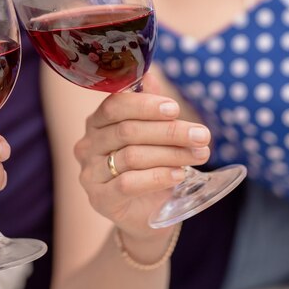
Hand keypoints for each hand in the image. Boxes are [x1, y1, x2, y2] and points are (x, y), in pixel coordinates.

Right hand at [74, 72, 210, 240]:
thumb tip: (151, 75)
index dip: (145, 105)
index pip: (115, 105)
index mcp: (97, 123)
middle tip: (201, 135)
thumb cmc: (148, 167)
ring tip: (198, 155)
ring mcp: (90, 173)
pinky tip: (179, 174)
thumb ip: (150, 107)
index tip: (175, 109)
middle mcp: (87, 145)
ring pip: (131, 156)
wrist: (145, 213)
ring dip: (170, 154)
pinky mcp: (100, 198)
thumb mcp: (153, 135)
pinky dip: (158, 176)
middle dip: (169, 131)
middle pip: (127, 131)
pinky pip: (128, 183)